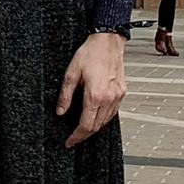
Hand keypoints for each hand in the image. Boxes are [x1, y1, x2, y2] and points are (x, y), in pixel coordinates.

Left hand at [57, 33, 126, 148]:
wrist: (108, 42)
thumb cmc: (90, 53)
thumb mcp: (71, 74)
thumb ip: (65, 95)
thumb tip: (60, 112)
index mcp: (95, 95)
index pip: (86, 125)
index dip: (76, 137)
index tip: (69, 142)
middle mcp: (109, 98)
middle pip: (96, 127)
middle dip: (84, 135)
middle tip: (73, 138)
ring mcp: (117, 96)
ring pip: (106, 121)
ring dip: (94, 127)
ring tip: (82, 128)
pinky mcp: (122, 92)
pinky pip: (113, 113)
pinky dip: (103, 118)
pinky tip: (95, 116)